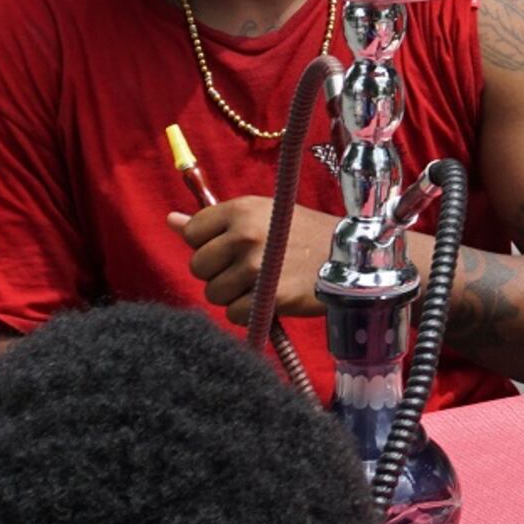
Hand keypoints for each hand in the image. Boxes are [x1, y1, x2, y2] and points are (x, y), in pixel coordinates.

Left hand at [178, 194, 332, 320]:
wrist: (353, 256)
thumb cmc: (303, 234)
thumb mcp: (261, 215)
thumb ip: (215, 222)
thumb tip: (170, 221)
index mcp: (240, 209)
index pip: (193, 233)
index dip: (208, 245)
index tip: (231, 248)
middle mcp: (245, 234)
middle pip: (198, 267)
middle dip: (217, 273)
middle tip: (247, 270)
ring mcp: (257, 266)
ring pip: (214, 293)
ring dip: (232, 295)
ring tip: (260, 284)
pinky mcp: (270, 295)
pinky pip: (235, 314)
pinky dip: (249, 313)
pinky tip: (269, 299)